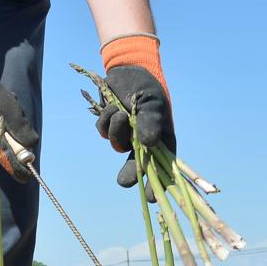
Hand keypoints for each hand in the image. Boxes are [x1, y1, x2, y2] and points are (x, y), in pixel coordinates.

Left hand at [96, 35, 175, 197]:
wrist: (128, 68)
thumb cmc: (147, 87)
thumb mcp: (152, 103)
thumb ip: (150, 122)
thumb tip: (148, 144)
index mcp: (162, 140)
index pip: (163, 168)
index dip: (158, 184)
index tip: (151, 196)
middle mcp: (144, 142)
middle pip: (137, 167)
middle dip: (130, 174)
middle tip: (124, 182)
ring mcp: (126, 135)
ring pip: (116, 143)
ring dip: (116, 127)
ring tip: (121, 110)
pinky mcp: (110, 126)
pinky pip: (103, 131)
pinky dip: (105, 119)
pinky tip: (112, 106)